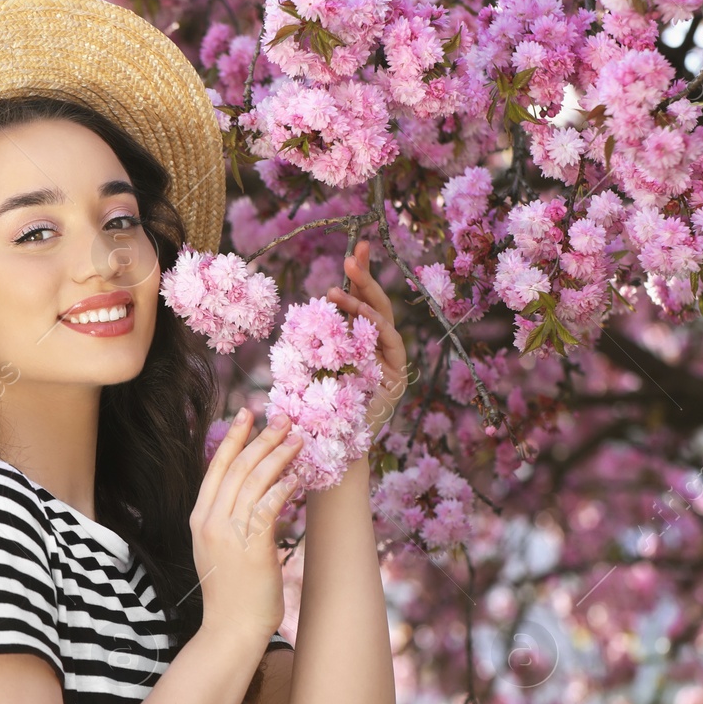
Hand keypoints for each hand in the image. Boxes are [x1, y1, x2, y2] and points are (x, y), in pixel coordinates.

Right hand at [190, 408, 304, 647]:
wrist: (231, 628)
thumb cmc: (232, 591)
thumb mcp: (219, 548)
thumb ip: (229, 519)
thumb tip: (254, 492)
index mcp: (199, 518)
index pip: (215, 468)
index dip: (233, 438)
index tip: (248, 414)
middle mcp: (209, 521)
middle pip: (236, 467)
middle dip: (261, 439)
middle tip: (283, 418)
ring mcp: (228, 533)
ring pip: (253, 481)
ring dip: (277, 456)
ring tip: (297, 439)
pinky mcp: (251, 547)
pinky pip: (267, 507)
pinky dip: (282, 488)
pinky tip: (297, 476)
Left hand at [327, 240, 408, 436]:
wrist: (326, 452)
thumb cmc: (311, 410)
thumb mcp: (305, 365)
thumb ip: (312, 339)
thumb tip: (308, 306)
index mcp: (357, 343)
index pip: (359, 305)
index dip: (357, 278)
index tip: (352, 251)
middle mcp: (377, 350)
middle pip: (376, 306)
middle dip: (366, 278)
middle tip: (356, 253)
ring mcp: (390, 364)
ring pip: (385, 321)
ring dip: (365, 302)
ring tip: (341, 289)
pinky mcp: (397, 379)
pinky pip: (392, 345)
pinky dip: (378, 328)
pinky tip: (363, 316)